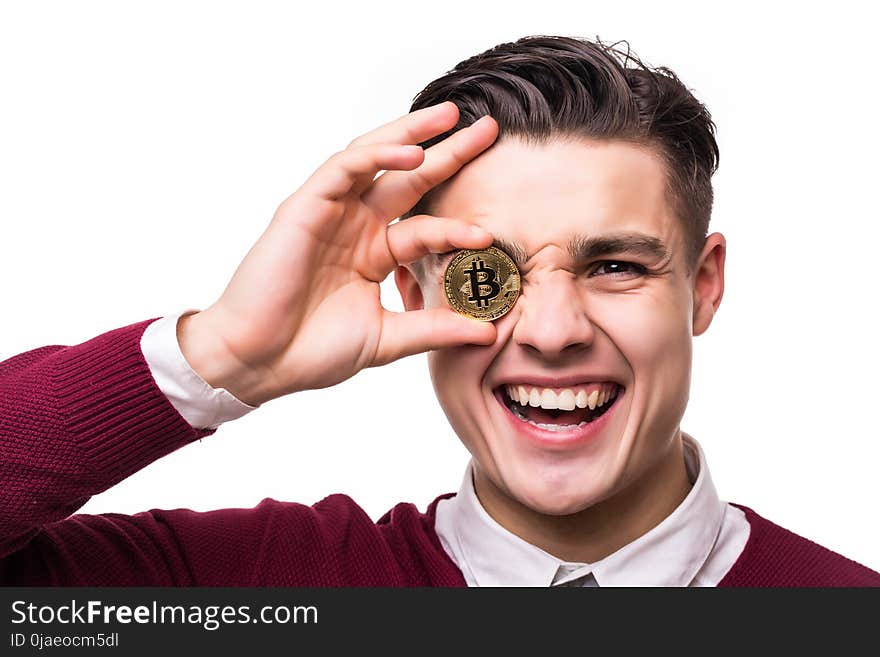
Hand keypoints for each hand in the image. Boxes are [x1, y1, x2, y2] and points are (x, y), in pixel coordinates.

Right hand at [178, 101, 498, 404]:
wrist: (259, 363)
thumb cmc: (311, 351)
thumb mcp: (386, 339)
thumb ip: (434, 329)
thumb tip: (489, 333)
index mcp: (373, 252)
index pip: (424, 225)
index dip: (458, 224)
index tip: (492, 233)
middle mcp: (355, 226)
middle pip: (408, 178)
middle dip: (447, 152)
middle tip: (487, 130)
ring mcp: (330, 213)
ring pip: (375, 159)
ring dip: (412, 136)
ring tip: (452, 118)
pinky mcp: (305, 208)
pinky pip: (344, 170)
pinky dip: (376, 156)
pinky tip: (410, 152)